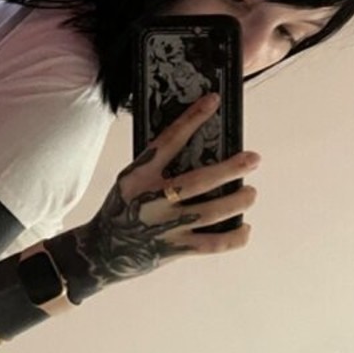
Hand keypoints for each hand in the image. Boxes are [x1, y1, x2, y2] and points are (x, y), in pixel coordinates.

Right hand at [47, 94, 258, 301]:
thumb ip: (157, 170)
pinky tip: (245, 227)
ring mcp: (165, 227)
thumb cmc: (120, 209)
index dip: (191, 119)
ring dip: (238, 201)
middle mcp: (152, 200)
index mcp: (138, 176)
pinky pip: (212, 244)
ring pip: (212, 212)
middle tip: (254, 158)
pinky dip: (235, 237)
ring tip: (251, 192)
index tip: (212, 101)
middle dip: (231, 169)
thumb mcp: (130, 181)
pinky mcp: (174, 249)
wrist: (99, 251)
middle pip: (199, 182)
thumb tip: (201, 156)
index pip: (168, 141)